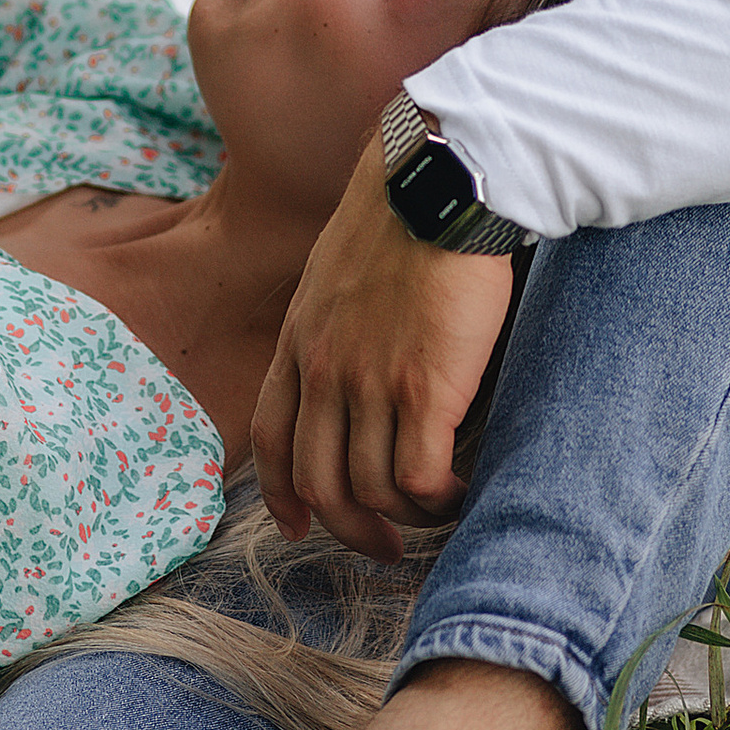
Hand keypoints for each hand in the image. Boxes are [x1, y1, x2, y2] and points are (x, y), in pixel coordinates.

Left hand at [251, 137, 513, 558]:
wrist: (436, 184)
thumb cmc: (400, 216)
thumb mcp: (334, 272)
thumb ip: (333, 324)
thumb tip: (354, 366)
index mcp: (298, 342)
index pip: (270, 438)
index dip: (281, 494)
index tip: (300, 525)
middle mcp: (323, 370)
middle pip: (318, 480)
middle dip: (349, 527)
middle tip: (384, 545)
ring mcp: (370, 383)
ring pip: (371, 489)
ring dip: (405, 518)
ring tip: (437, 510)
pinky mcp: (424, 389)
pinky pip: (420, 478)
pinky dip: (437, 501)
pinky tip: (460, 490)